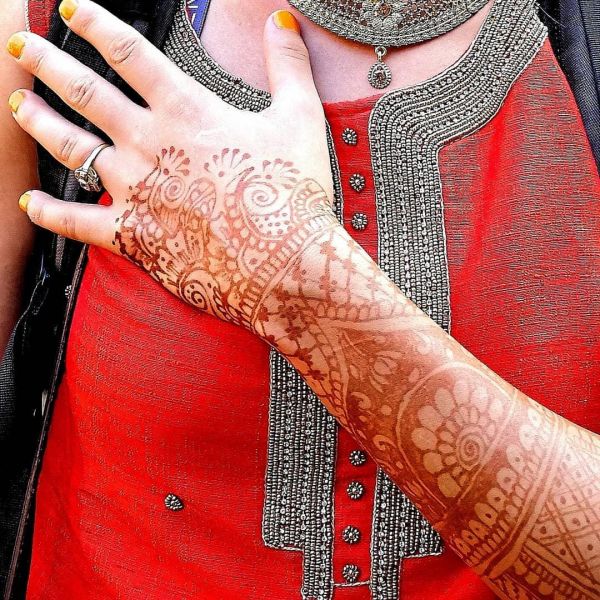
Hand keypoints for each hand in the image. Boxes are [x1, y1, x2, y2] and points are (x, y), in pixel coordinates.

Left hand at [6, 1, 338, 329]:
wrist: (284, 265)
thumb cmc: (292, 193)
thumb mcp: (300, 119)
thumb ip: (288, 66)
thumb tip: (282, 20)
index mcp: (185, 110)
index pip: (127, 51)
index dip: (94, 23)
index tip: (70, 9)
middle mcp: (148, 144)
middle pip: (84, 93)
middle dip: (47, 63)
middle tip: (20, 47)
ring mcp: (135, 191)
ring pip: (72, 149)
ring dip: (41, 124)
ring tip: (19, 107)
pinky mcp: (133, 236)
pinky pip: (78, 223)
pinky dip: (51, 213)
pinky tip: (32, 203)